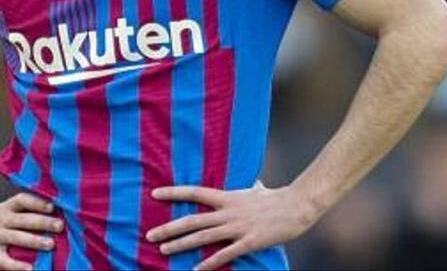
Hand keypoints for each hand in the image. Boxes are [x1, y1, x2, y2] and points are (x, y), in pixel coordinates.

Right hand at [0, 192, 62, 270]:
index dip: (37, 202)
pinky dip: (16, 265)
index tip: (52, 206)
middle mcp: (2, 219)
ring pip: (16, 236)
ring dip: (34, 240)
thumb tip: (55, 217)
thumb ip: (25, 212)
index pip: (23, 200)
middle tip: (60, 226)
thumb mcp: (7, 209)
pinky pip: (3, 259)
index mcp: (8, 207)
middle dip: (43, 222)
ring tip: (51, 244)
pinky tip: (29, 269)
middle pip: (24, 219)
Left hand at [146, 182, 319, 270]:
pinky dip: (208, 263)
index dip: (174, 193)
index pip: (195, 192)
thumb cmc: (277, 199)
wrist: (297, 206)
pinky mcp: (248, 242)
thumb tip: (252, 184)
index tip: (154, 194)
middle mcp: (228, 212)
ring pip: (202, 237)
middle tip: (149, 234)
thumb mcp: (258, 190)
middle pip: (192, 219)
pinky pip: (224, 254)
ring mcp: (237, 227)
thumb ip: (249, 189)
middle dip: (169, 228)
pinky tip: (195, 270)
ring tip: (163, 250)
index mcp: (228, 197)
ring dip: (181, 244)